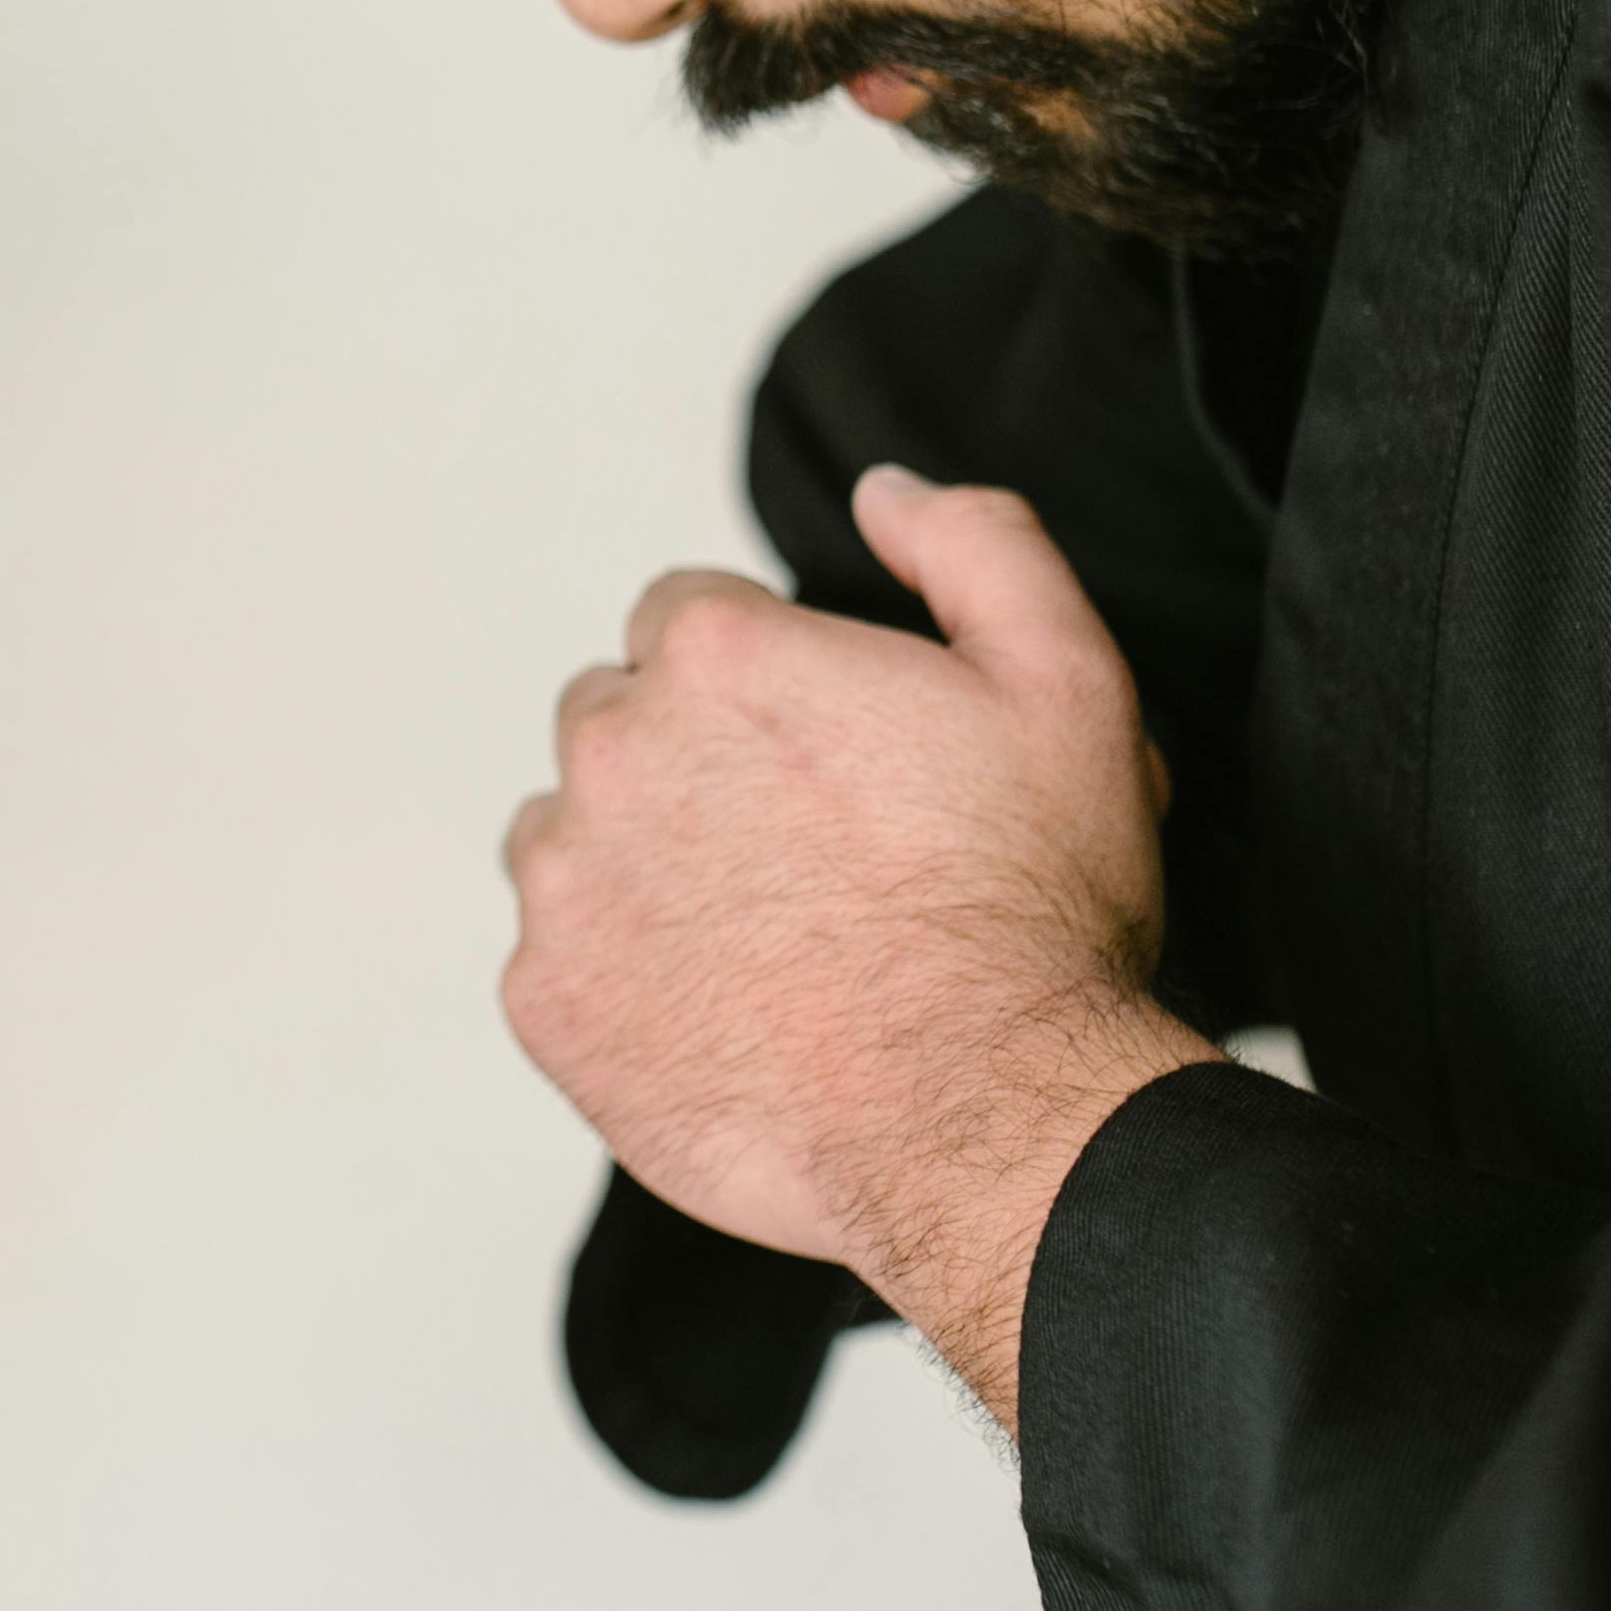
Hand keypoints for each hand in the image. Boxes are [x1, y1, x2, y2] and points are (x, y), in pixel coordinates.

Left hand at [499, 468, 1215, 1428]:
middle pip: (619, 719)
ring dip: (644, 865)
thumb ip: (975, 545)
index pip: (686, 621)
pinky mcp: (544, 1001)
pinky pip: (558, 959)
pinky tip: (724, 1010)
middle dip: (694, 764)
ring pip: (574, 834)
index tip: (829, 759)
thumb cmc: (1030, 913)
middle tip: (807, 851)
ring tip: (765, 935)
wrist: (989, 1120)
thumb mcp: (1067, 682)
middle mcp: (608, 750)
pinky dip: (622, 978)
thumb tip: (882, 490)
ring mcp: (563, 883)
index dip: (766, 684)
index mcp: (712, 655)